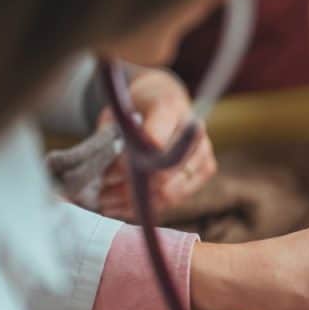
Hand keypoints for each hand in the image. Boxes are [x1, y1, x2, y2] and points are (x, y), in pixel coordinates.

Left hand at [98, 69, 215, 219]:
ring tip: (108, 202)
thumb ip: (110, 134)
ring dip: (136, 202)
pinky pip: (176, 199)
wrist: (167, 102)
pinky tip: (122, 207)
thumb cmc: (139, 107)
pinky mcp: (206, 170)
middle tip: (102, 193)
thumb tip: (102, 167)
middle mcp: (194, 132)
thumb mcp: (118, 110)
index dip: (129, 164)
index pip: (153, 144)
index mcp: (170, 107)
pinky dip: (148, 207)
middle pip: (163, 175)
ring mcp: (204, 153)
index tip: (106, 174)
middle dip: (130, 188)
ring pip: (169, 192)